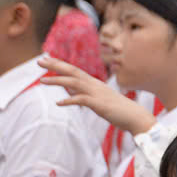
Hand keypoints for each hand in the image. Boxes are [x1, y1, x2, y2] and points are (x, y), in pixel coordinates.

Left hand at [39, 57, 155, 133]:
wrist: (136, 117)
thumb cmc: (119, 110)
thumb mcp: (98, 100)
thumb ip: (84, 95)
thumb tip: (69, 92)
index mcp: (95, 83)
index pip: (75, 70)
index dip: (60, 64)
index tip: (47, 60)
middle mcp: (95, 85)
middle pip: (73, 72)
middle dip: (56, 66)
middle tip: (40, 61)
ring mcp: (97, 93)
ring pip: (74, 83)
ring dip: (58, 81)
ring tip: (42, 81)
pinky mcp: (100, 104)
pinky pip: (82, 100)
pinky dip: (69, 100)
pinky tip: (59, 103)